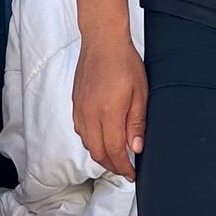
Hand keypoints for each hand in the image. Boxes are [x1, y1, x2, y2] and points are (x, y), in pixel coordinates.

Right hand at [74, 32, 147, 181]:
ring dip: (101, 154)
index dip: (123, 167)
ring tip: (115, 156)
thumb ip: (136, 123)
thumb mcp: (140, 93)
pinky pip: (81, 131)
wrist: (102, 42)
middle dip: (112, 166)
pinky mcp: (75, 104)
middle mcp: (90, 114)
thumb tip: (135, 148)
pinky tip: (102, 138)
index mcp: (108, 113)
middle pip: (98, 152)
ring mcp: (80, 109)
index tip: (132, 173)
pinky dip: (91, 141)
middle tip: (125, 169)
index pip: (115, 151)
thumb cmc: (124, 63)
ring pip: (87, 143)